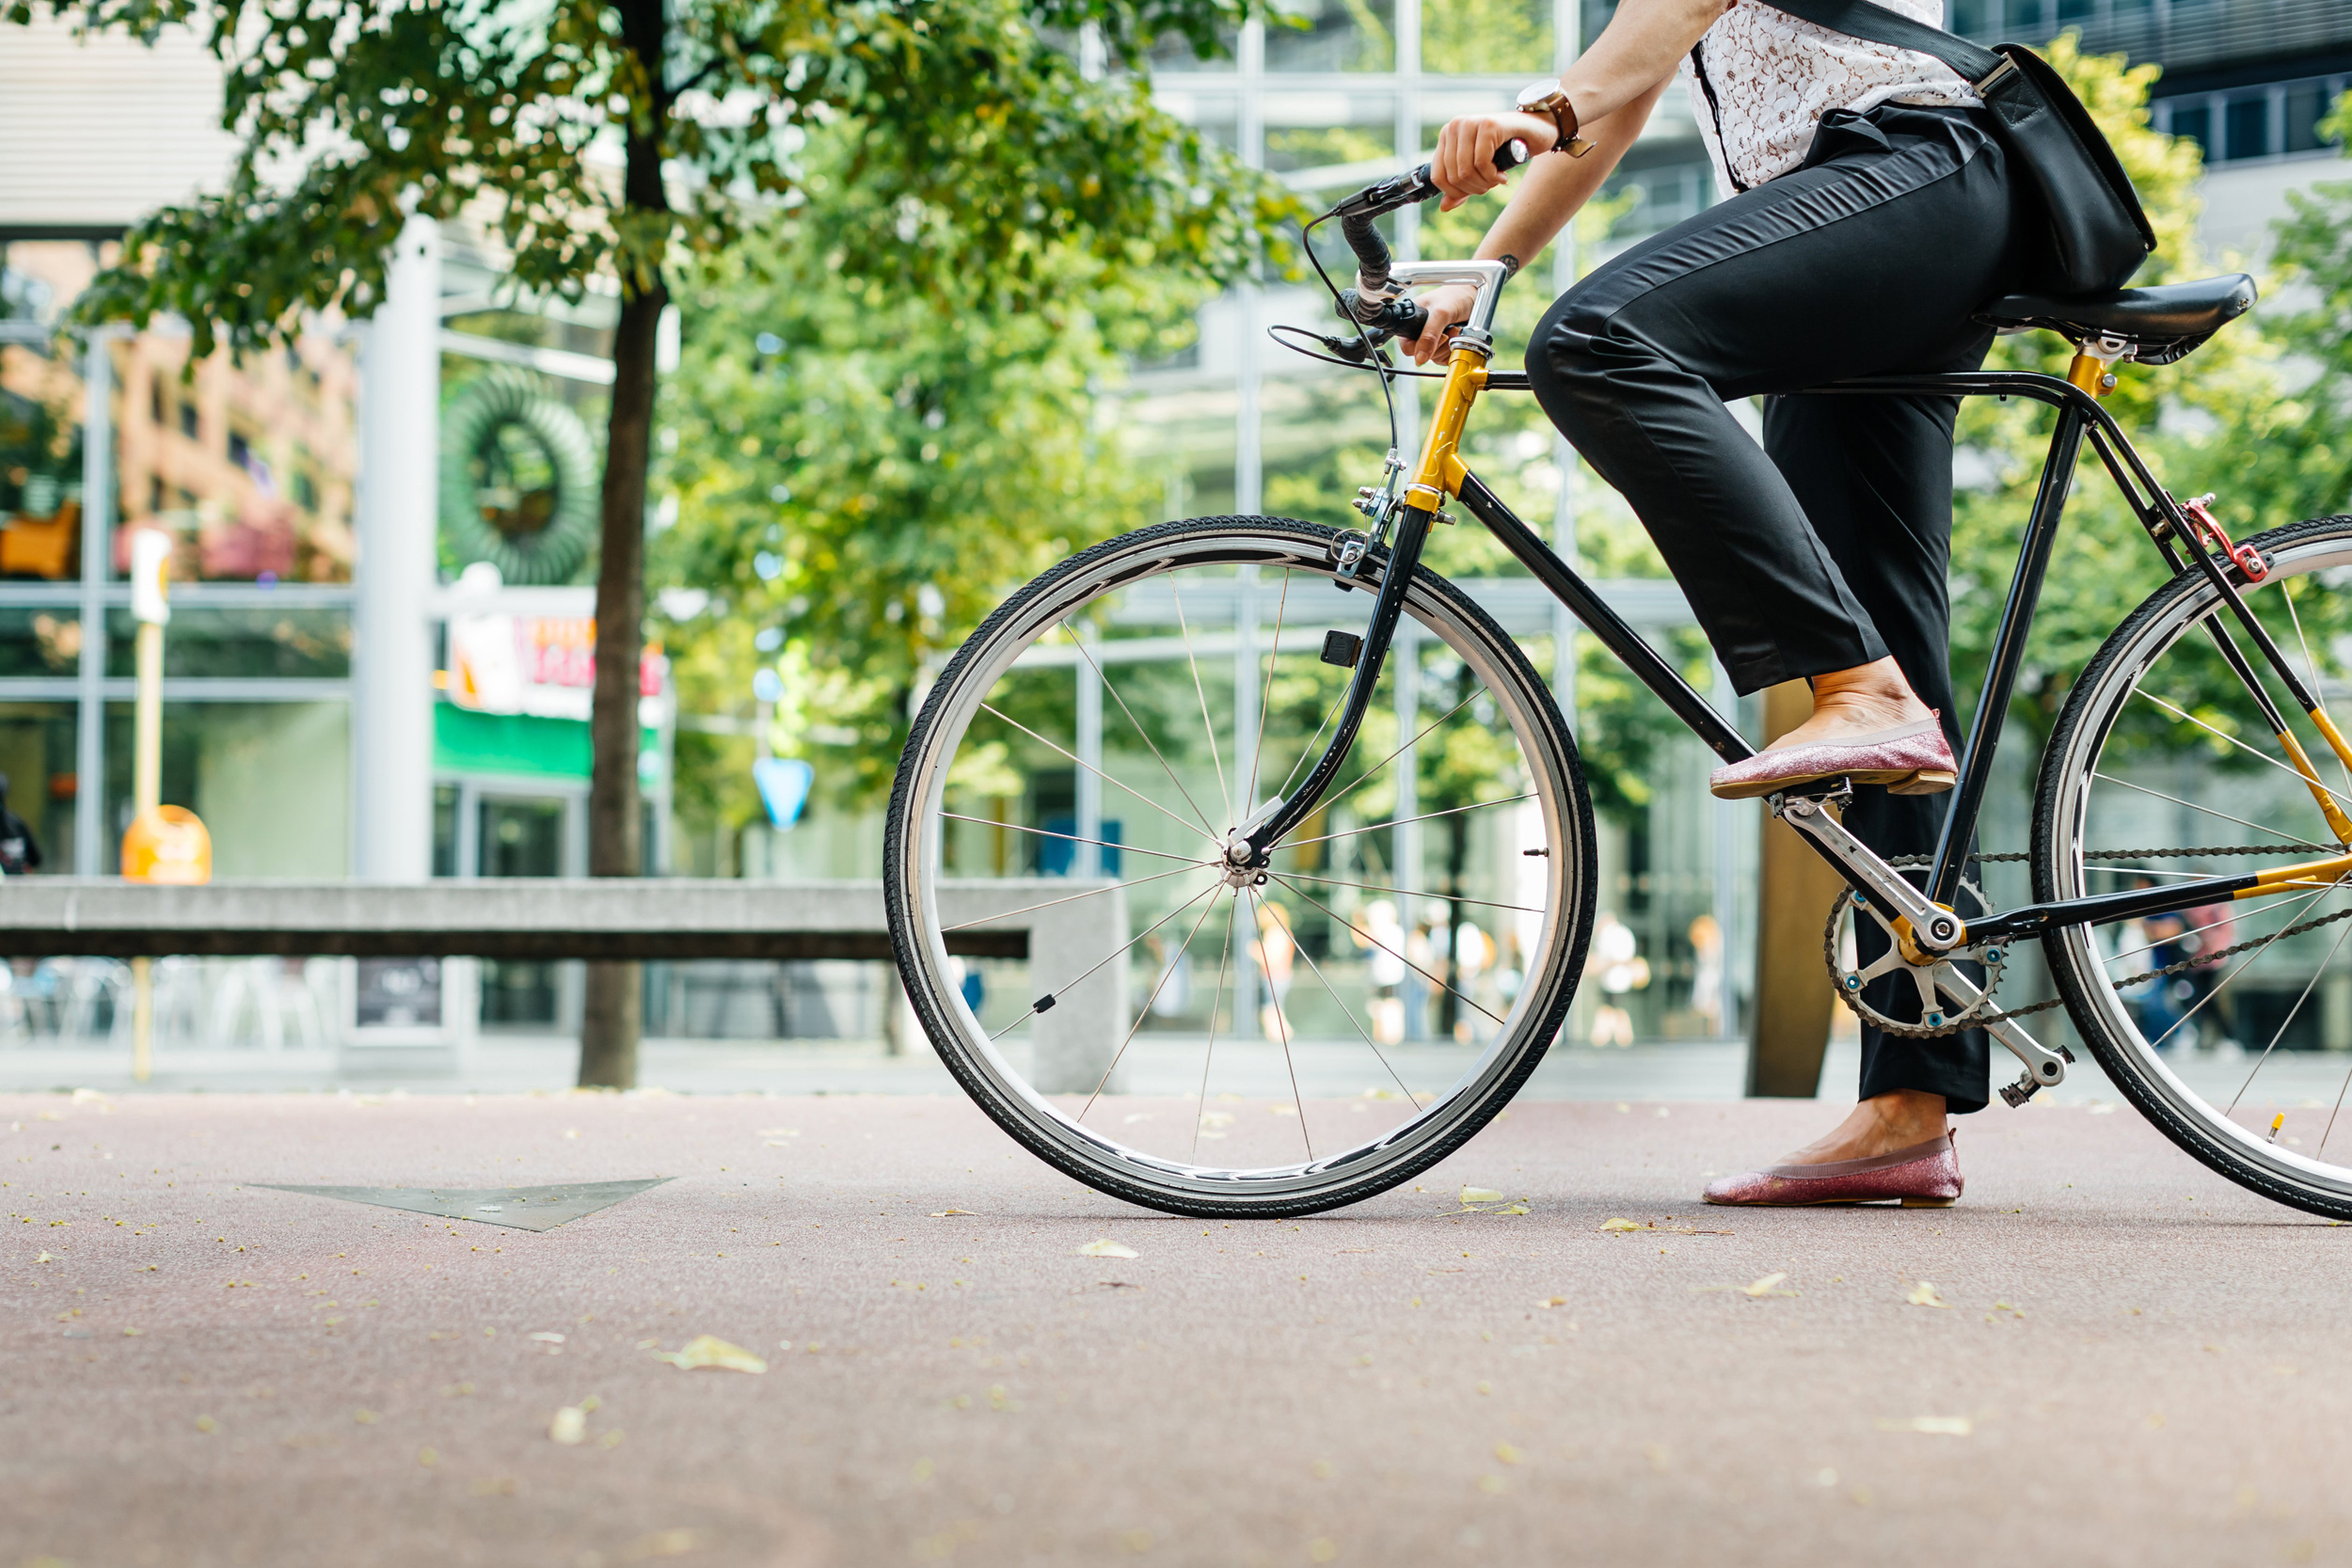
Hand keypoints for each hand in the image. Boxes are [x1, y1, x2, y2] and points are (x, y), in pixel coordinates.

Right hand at [1406, 283, 1476, 365]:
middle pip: (1421, 355)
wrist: (1475, 297)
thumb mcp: (1440, 313)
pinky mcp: (1442, 346)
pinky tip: (1456, 337)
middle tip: (1447, 331)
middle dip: (1438, 345)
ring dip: (1447, 347)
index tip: (1435, 337)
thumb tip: (1419, 358)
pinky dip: (1452, 351)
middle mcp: (1419, 331)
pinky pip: (1443, 359)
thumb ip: (1428, 335)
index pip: (1406, 346)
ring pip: (1434, 357)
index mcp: (1410, 320)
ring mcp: (1431, 340)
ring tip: (1453, 330)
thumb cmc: (1456, 296)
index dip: (1420, 347)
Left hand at [1431, 111, 1557, 209]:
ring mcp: (1470, 123)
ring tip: (1497, 180)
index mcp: (1447, 135)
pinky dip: (1492, 176)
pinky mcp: (1488, 125)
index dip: (1455, 193)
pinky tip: (1502, 176)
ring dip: (1484, 184)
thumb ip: (1461, 187)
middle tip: (1490, 185)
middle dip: (1473, 189)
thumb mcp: (1480, 170)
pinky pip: (1481, 163)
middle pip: (1453, 176)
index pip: (1438, 176)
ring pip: (1466, 171)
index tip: (1473, 192)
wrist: (1538, 130)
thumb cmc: (1507, 149)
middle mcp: (1455, 126)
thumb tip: (1444, 207)